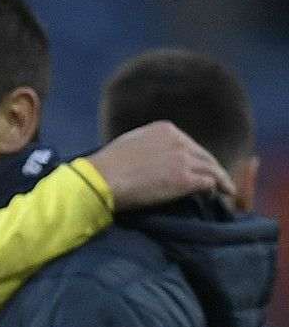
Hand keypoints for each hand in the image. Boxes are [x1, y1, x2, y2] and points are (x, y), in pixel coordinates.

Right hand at [88, 120, 234, 206]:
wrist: (101, 179)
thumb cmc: (106, 166)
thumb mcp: (130, 144)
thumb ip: (148, 146)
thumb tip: (152, 158)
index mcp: (165, 129)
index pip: (188, 144)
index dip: (194, 157)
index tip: (196, 167)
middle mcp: (179, 141)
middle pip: (204, 155)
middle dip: (212, 168)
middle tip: (218, 180)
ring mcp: (184, 160)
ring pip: (212, 169)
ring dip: (221, 180)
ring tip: (226, 190)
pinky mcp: (185, 180)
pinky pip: (209, 183)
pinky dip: (216, 190)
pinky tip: (214, 197)